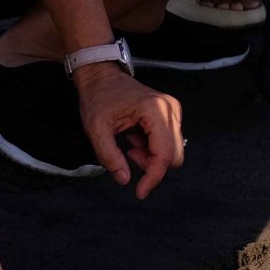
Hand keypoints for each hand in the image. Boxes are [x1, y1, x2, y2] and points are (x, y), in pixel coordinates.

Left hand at [75, 62, 184, 197]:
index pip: (164, 154)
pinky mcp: (170, 114)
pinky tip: (135, 137)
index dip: (153, 177)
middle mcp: (169, 108)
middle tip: (128, 155)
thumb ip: (109, 156)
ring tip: (129, 143)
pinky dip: (151, 148)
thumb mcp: (96, 130)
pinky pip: (168, 143)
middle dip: (151, 164)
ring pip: (172, 151)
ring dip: (150, 156)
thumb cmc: (98, 98)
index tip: (140, 192)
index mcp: (154, 109)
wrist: (102, 77)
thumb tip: (124, 179)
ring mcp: (172, 110)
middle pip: (174, 155)